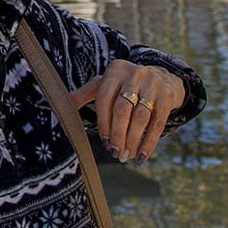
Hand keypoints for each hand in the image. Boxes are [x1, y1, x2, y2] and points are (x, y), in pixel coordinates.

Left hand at [70, 59, 184, 160]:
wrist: (162, 77)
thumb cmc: (126, 85)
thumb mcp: (107, 84)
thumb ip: (86, 94)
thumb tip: (60, 106)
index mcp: (115, 70)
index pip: (105, 98)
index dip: (103, 122)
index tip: (104, 141)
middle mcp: (134, 74)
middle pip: (122, 108)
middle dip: (118, 134)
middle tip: (115, 153)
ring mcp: (153, 85)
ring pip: (141, 117)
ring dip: (133, 140)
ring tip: (126, 157)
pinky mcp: (167, 97)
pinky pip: (158, 124)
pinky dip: (149, 143)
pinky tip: (142, 156)